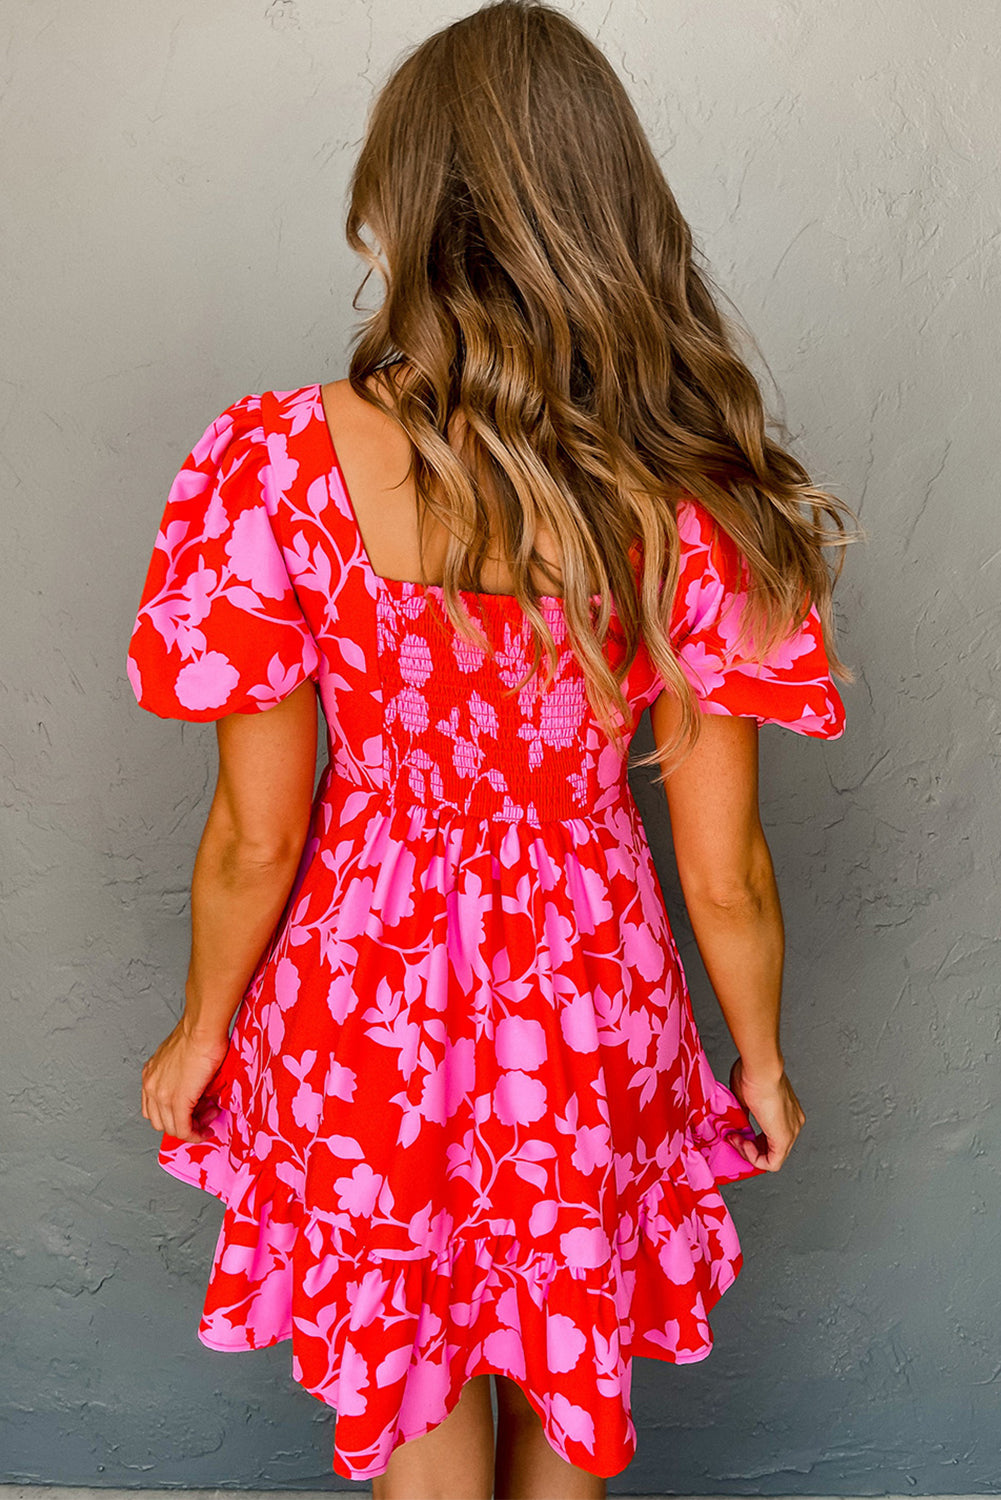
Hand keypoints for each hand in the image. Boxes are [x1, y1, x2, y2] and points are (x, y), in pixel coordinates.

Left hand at [141, 1018, 229, 1143]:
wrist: (202, 1029)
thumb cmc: (199, 1034)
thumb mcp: (182, 1056)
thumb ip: (183, 1075)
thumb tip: (198, 1090)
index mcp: (151, 1074)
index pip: (153, 1108)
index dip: (173, 1114)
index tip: (192, 1110)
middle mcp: (151, 1086)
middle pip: (160, 1120)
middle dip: (183, 1123)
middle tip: (203, 1114)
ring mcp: (161, 1095)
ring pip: (171, 1128)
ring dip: (192, 1129)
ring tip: (209, 1118)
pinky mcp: (177, 1102)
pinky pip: (184, 1129)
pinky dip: (195, 1134)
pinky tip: (205, 1131)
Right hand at [727, 1055, 804, 1171]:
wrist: (761, 1069)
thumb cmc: (753, 1074)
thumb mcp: (744, 1098)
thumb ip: (743, 1114)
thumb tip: (734, 1124)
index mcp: (786, 1112)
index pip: (770, 1137)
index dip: (751, 1140)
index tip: (735, 1131)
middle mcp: (793, 1122)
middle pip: (772, 1150)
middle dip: (749, 1148)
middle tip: (734, 1138)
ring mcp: (792, 1131)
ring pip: (773, 1158)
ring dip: (750, 1153)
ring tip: (736, 1139)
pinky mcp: (785, 1138)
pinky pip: (772, 1162)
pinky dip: (754, 1158)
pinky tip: (742, 1144)